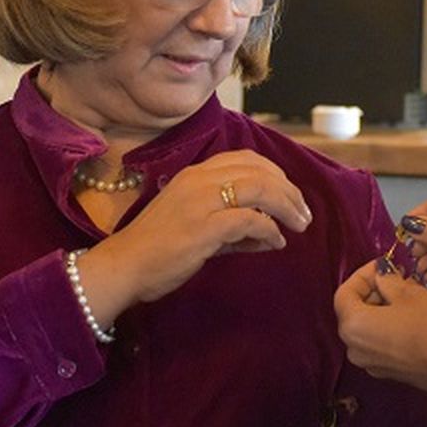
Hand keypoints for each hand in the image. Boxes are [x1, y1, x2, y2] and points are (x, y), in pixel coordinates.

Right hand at [77, 150, 312, 321]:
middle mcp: (198, 179)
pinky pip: (251, 219)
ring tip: (299, 225)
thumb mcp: (198, 229)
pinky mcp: (204, 226)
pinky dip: (270, 230)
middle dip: (289, 191)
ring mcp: (201, 201)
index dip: (275, 174)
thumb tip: (271, 236)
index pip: (246, 159)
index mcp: (195, 174)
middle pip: (260, 171)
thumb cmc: (157, 250)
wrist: (123, 266)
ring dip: (287, 206)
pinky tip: (276, 243)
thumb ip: (234, 229)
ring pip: (260, 188)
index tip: (290, 195)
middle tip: (303, 213)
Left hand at [335, 259, 426, 391]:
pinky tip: (408, 315)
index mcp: (353, 326)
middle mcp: (353, 347)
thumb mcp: (410, 293)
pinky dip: (386, 325)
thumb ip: (388, 280)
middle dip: (373, 290)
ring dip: (381, 306)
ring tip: (406, 293)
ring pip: (367, 326)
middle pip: (354, 310)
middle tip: (396, 277)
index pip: (345, 292)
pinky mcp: (385, 370)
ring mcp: (368, 362)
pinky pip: (377, 341)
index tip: (381, 265)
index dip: (363, 274)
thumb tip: (381, 274)